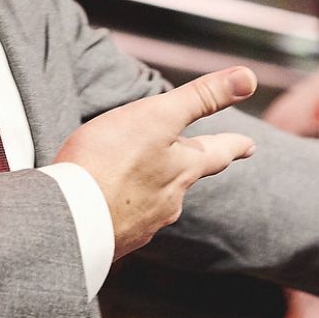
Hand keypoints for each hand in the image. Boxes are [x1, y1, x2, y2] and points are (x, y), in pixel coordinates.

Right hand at [56, 68, 257, 257]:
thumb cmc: (111, 161)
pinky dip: (118, 209)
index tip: (249, 145)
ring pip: (153, 202)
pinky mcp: (113, 240)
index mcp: (183, 170)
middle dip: (184, 169)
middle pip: (183, 180)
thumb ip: (202, 98)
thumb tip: (248, 77)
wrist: (69, 219)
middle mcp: (169, 202)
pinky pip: (122, 221)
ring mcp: (141, 225)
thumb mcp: (158, 117)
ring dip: (148, 190)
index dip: (234, 145)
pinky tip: (104, 207)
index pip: (217, 153)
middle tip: (188, 162)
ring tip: (135, 181)